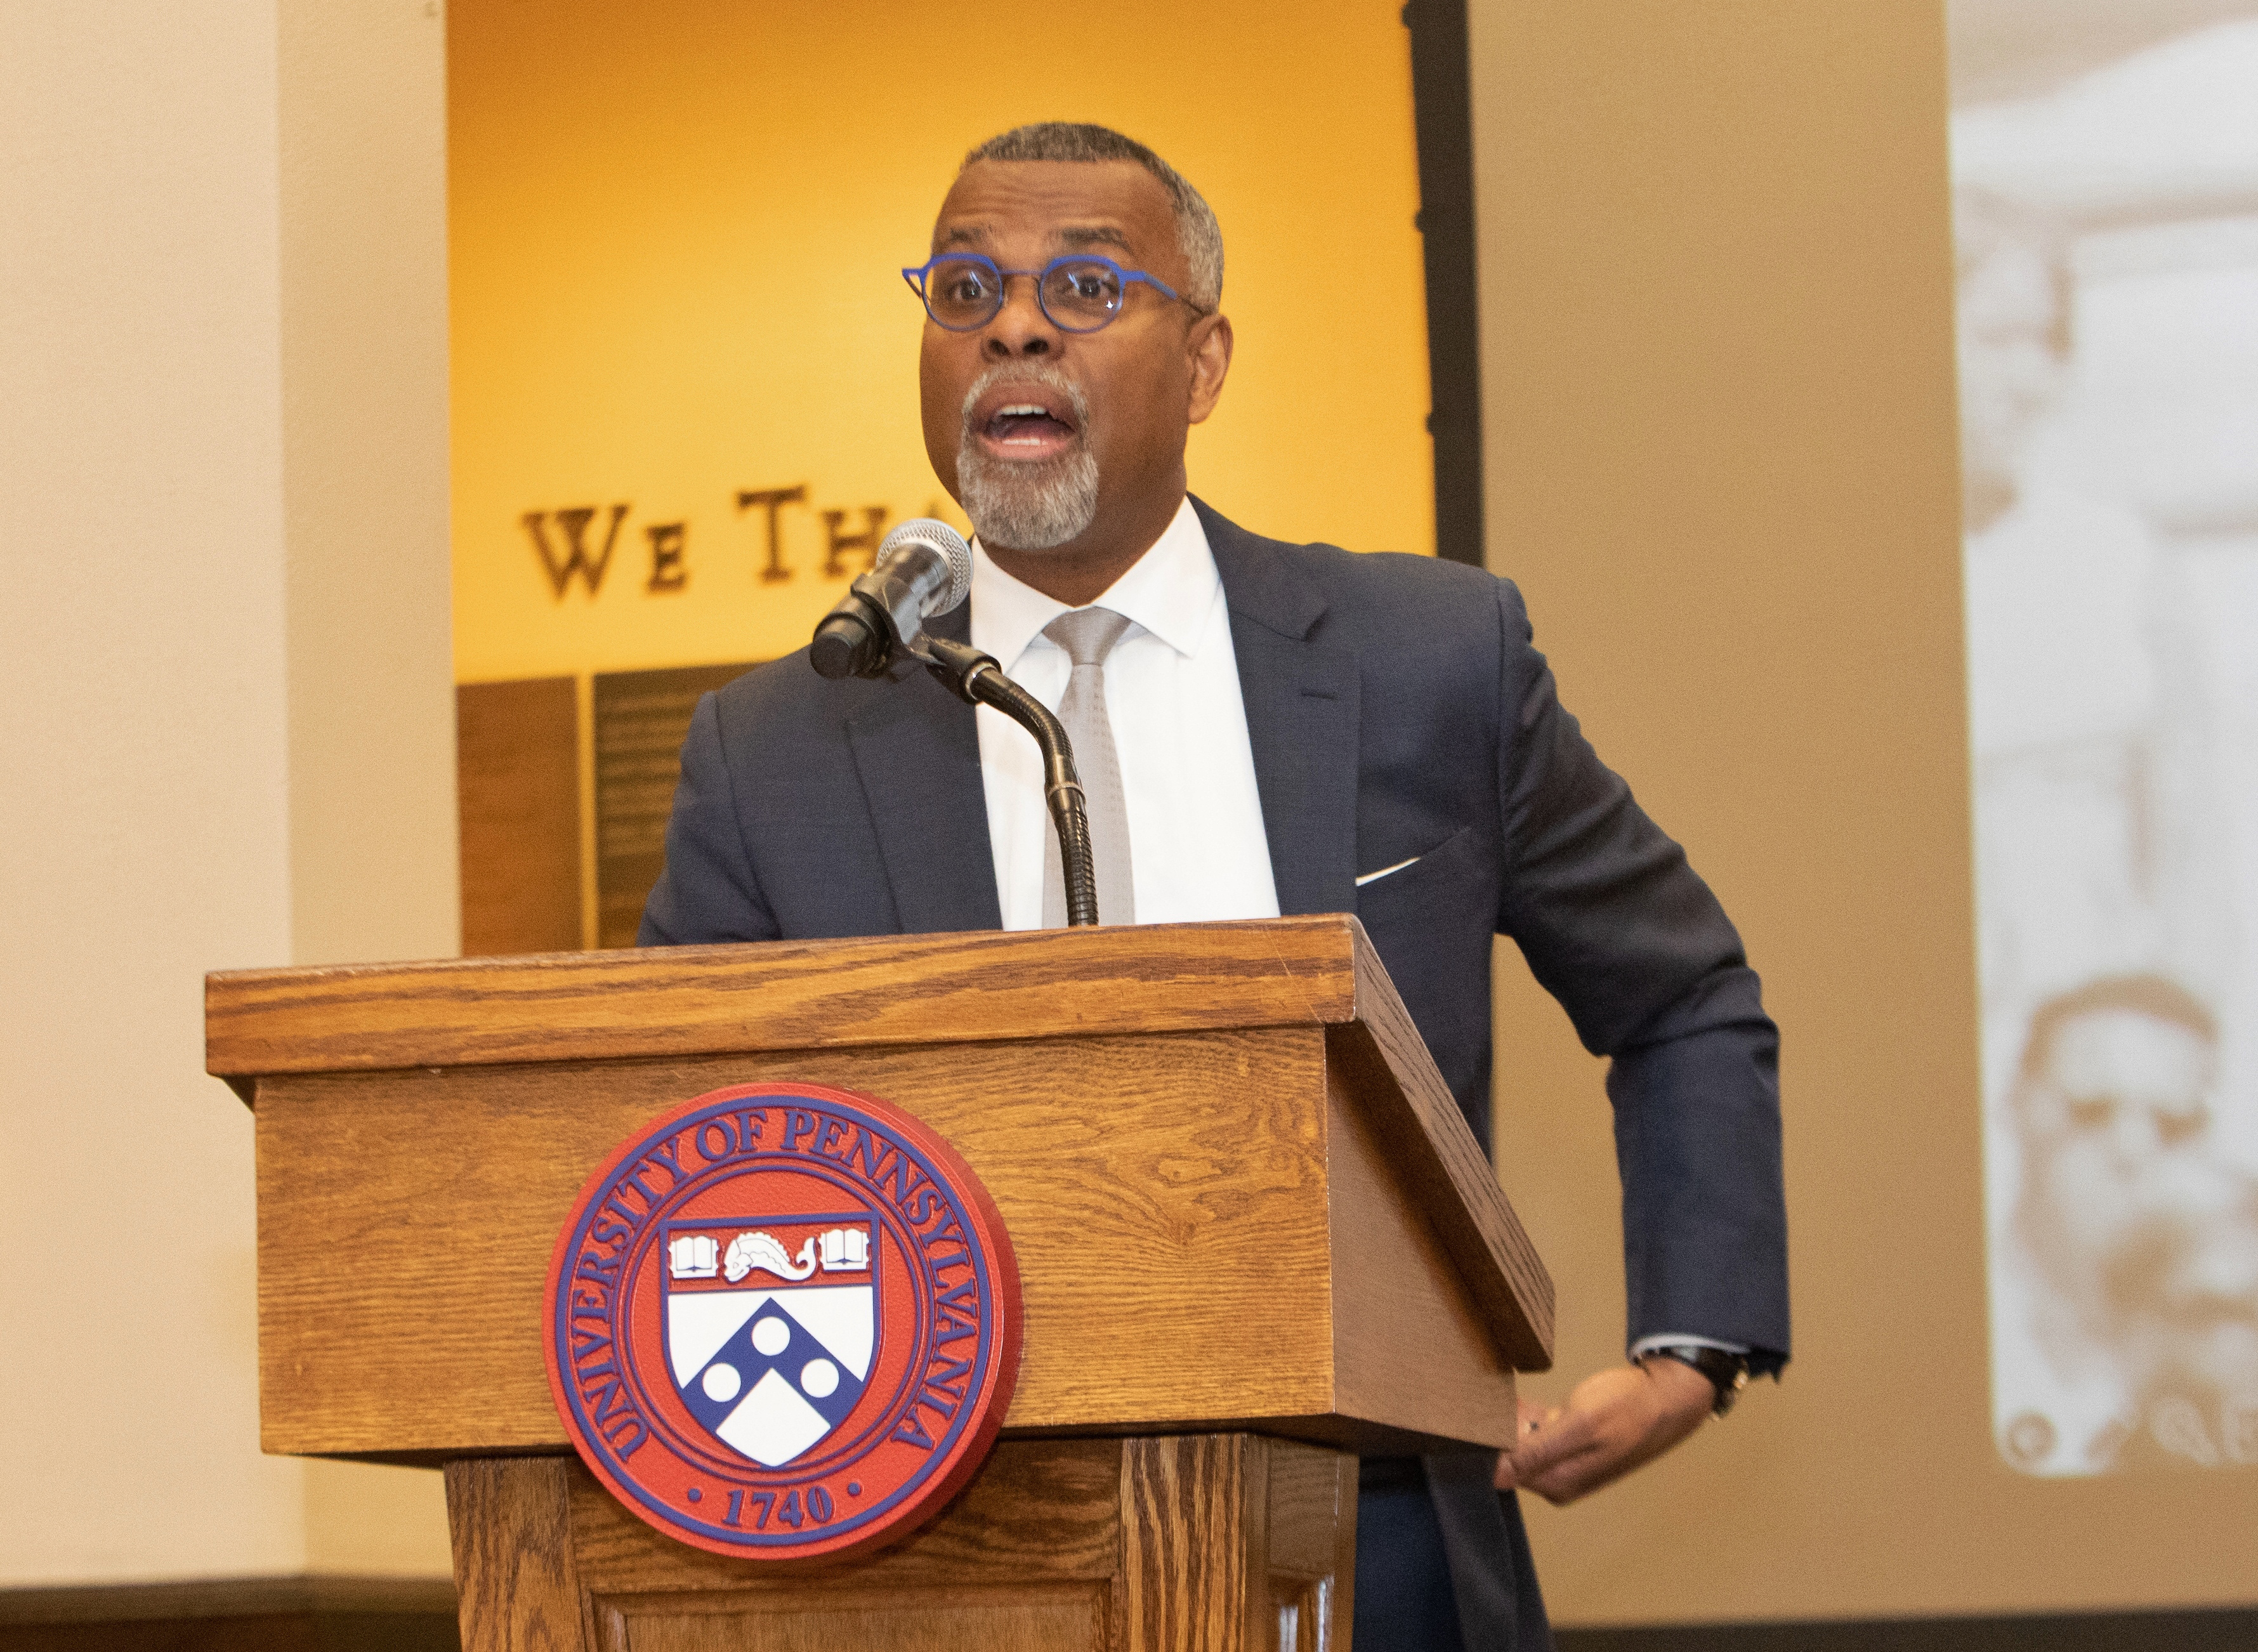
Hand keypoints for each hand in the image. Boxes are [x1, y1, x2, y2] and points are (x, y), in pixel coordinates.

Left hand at [1492, 1357, 1713, 1504]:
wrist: (1666, 1397)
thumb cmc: (1628, 1407)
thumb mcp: (1579, 1425)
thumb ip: (1537, 1451)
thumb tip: (1495, 1476)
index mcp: (1557, 1482)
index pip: (1501, 1469)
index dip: (1486, 1442)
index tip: (1477, 1416)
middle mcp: (1558, 1479)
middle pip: (1508, 1456)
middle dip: (1496, 1430)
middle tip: (1487, 1400)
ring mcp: (1564, 1461)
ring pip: (1520, 1441)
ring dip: (1510, 1420)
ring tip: (1496, 1396)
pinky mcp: (1571, 1443)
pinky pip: (1536, 1431)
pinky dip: (1525, 1416)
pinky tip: (1518, 1400)